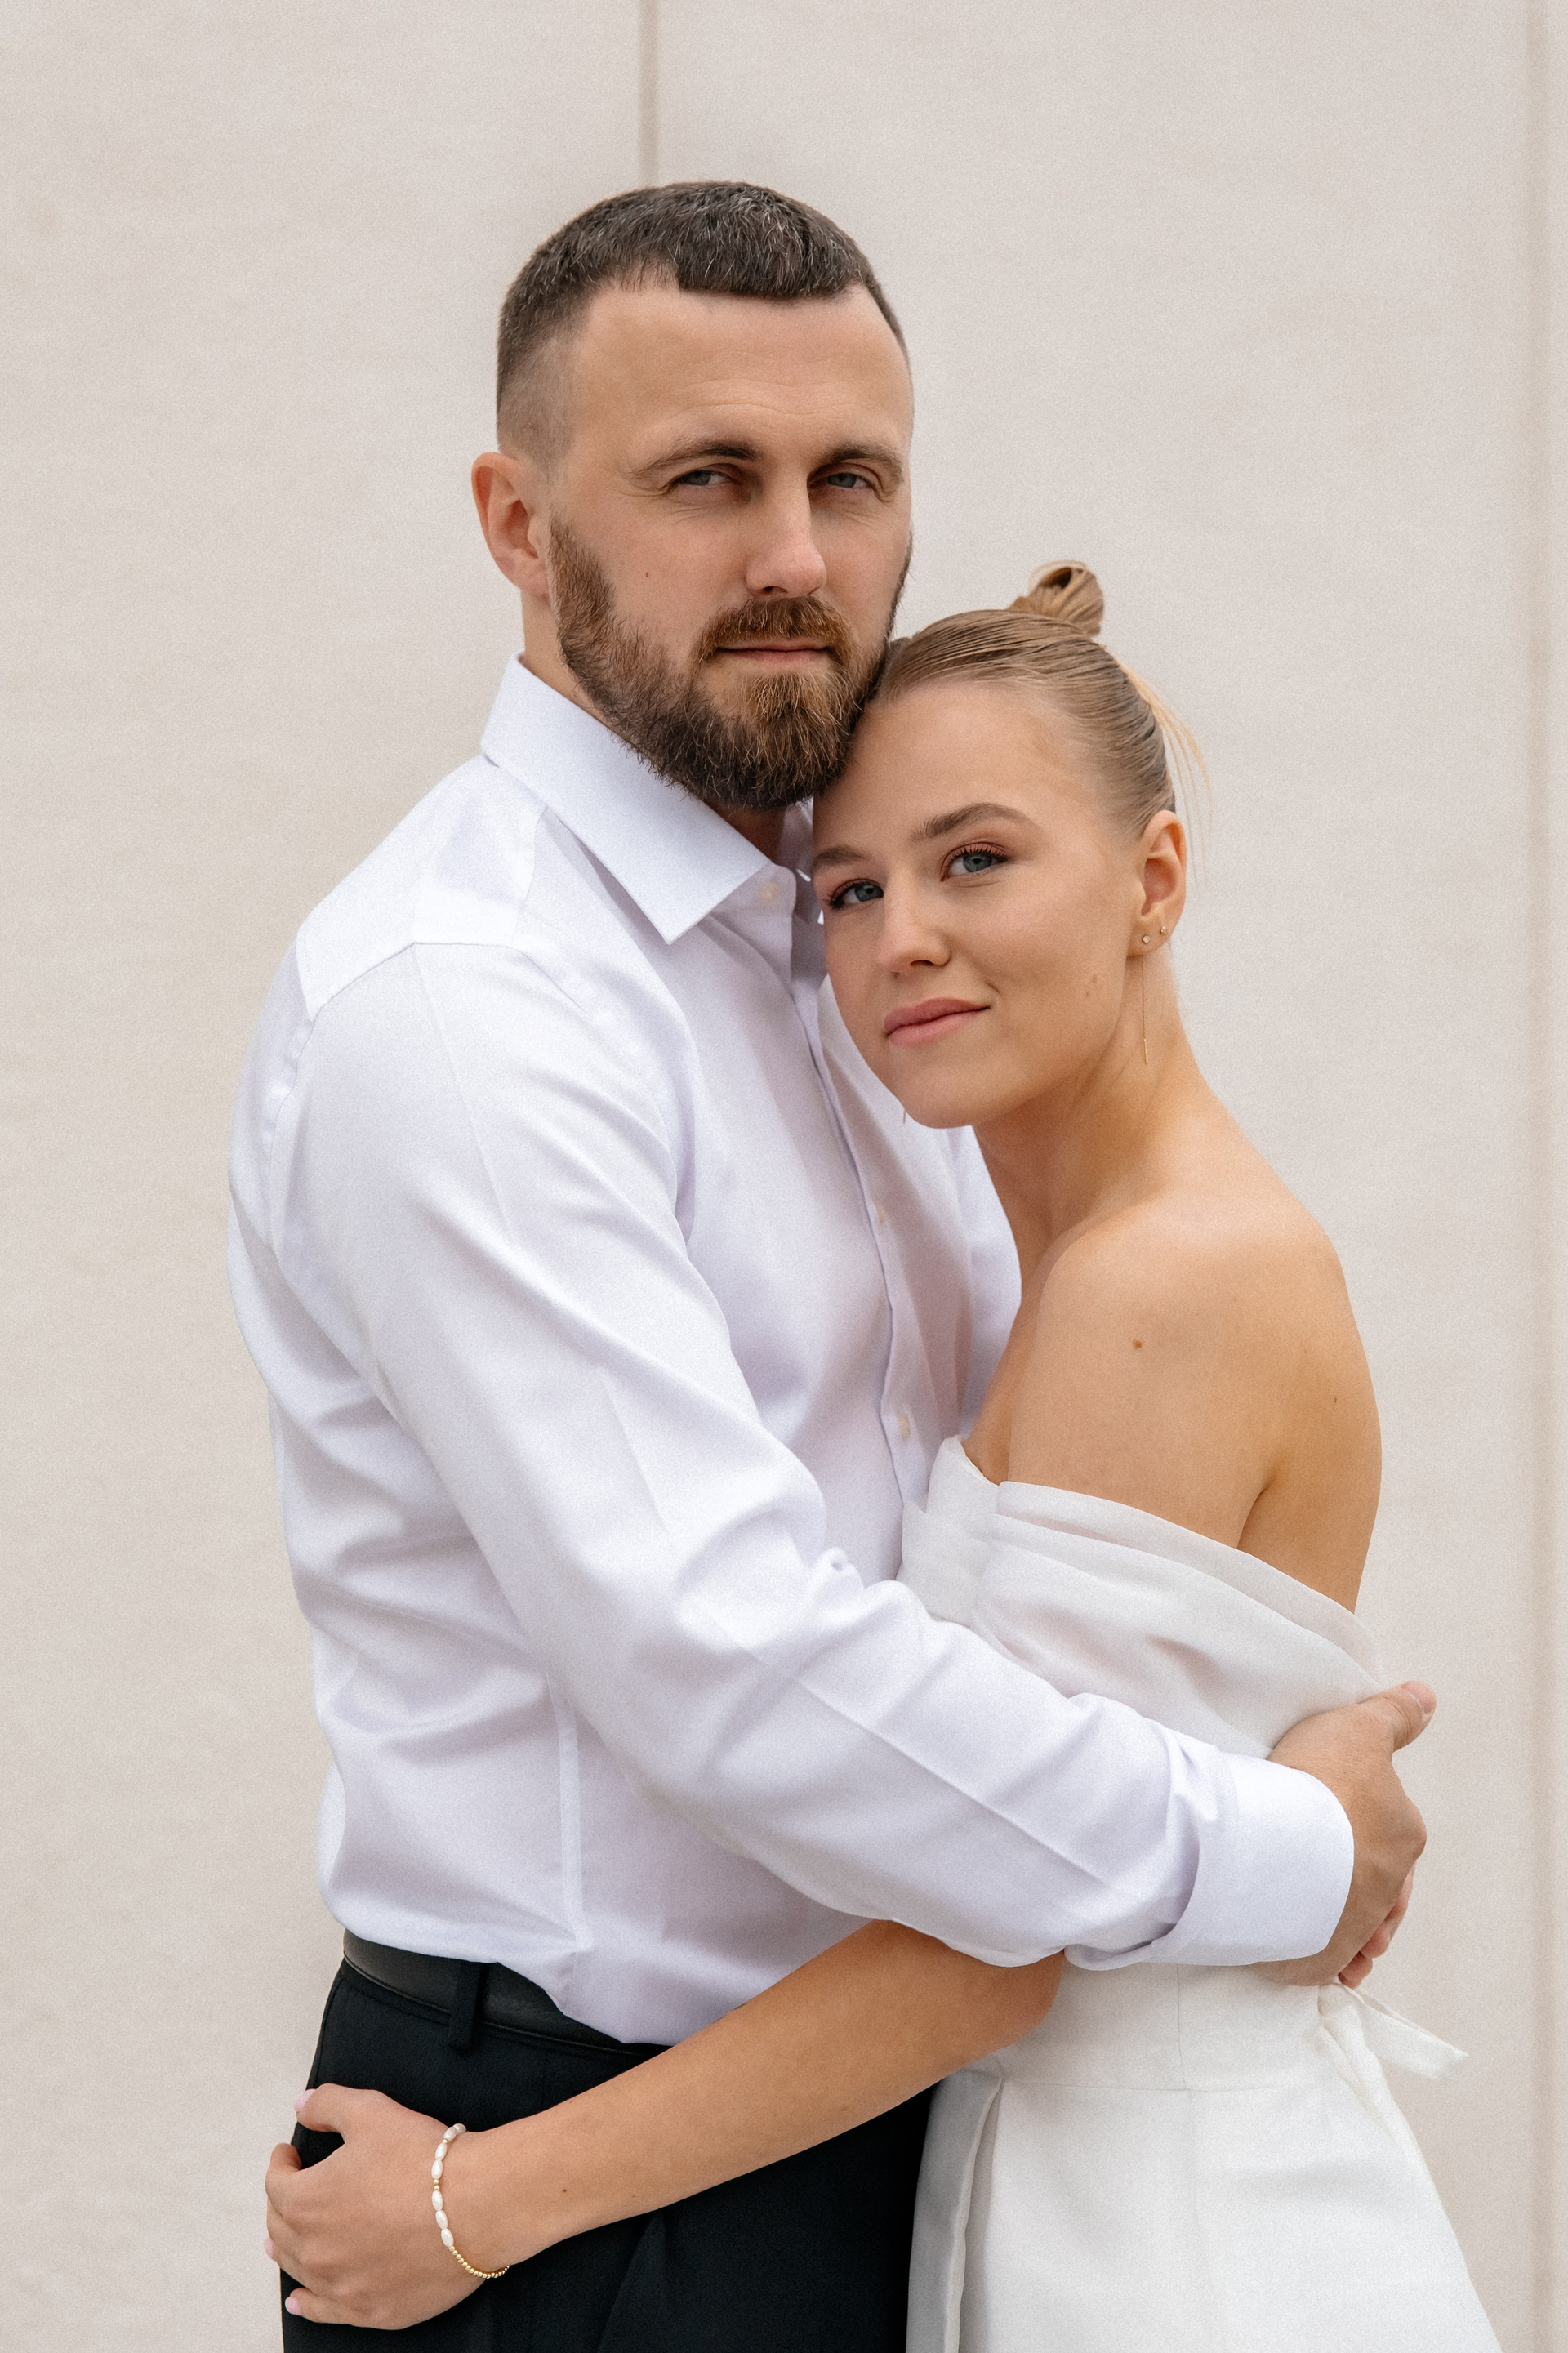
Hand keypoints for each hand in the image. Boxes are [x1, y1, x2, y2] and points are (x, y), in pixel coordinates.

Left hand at [266, 2085, 499, 2328]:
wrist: (476, 2206)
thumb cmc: (423, 2157)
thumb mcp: (372, 2111)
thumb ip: (328, 2104)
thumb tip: (302, 2106)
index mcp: (306, 2201)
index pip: (276, 2183)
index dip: (282, 2163)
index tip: (290, 2155)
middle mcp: (314, 2251)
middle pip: (281, 2229)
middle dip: (282, 2204)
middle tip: (291, 2191)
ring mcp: (340, 2286)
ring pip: (298, 2269)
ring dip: (288, 2249)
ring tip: (282, 2240)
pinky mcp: (369, 2310)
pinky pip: (323, 2311)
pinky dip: (306, 2303)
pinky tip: (299, 2299)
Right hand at [1259, 1682, 1432, 1986]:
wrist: (1273, 1845)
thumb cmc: (1317, 1783)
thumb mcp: (1357, 1728)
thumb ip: (1393, 1715)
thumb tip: (1426, 1697)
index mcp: (1403, 1834)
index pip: (1395, 1829)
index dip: (1367, 1820)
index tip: (1339, 1814)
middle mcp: (1386, 1886)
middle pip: (1377, 1881)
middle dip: (1360, 1877)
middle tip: (1328, 1866)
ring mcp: (1353, 1927)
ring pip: (1353, 1923)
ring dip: (1340, 1918)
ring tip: (1313, 1909)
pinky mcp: (1317, 1957)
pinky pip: (1320, 1956)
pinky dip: (1314, 1950)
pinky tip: (1298, 1941)